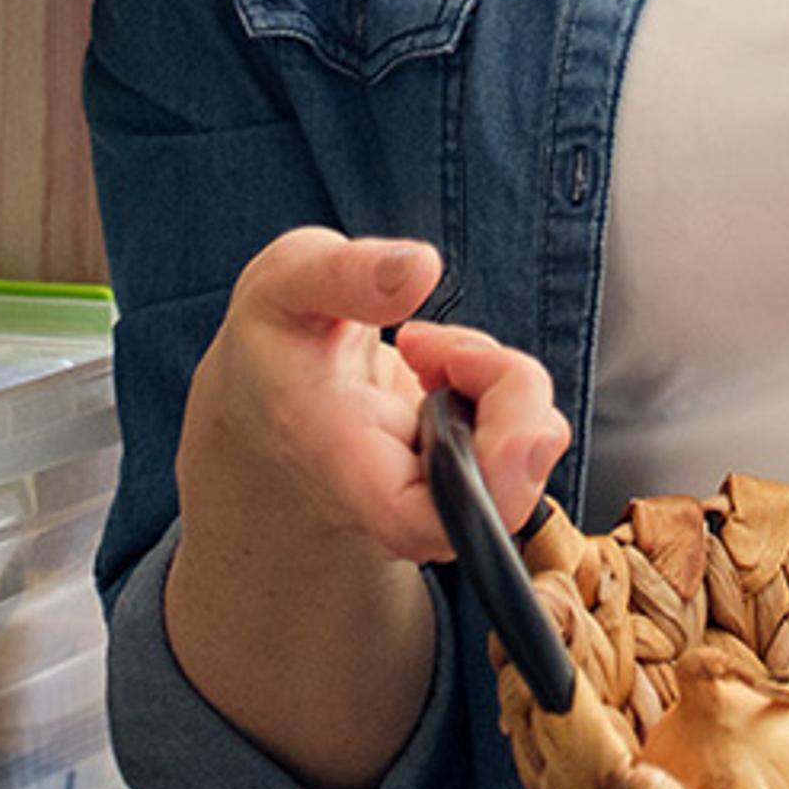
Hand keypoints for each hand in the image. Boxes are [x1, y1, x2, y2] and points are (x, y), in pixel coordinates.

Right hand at [178, 228, 570, 569]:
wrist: (262, 401)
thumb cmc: (273, 347)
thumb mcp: (282, 287)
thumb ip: (343, 273)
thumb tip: (421, 267)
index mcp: (341, 461)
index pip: (423, 521)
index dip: (489, 482)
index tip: (477, 390)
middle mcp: (395, 497)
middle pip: (502, 497)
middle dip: (514, 398)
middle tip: (450, 349)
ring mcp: (435, 491)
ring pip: (526, 461)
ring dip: (506, 385)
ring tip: (436, 351)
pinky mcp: (464, 470)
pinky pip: (522, 437)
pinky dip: (504, 388)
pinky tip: (448, 370)